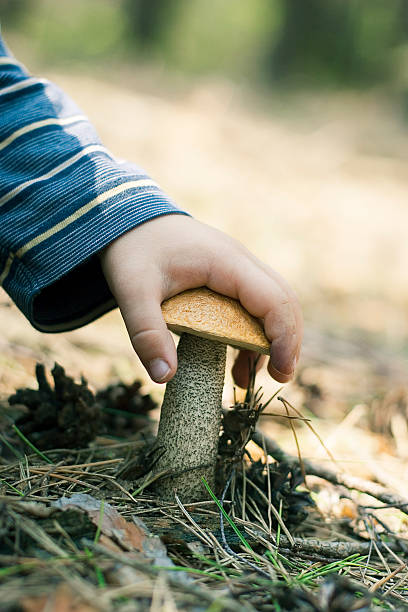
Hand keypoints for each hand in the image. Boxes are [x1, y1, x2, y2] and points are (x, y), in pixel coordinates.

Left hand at [99, 214, 302, 386]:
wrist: (127, 218)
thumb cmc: (132, 249)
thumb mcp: (132, 291)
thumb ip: (147, 334)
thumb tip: (165, 377)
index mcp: (226, 263)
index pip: (274, 300)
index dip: (284, 337)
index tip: (281, 372)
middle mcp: (240, 261)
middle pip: (283, 300)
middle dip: (288, 340)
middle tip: (278, 378)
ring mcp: (236, 266)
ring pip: (272, 302)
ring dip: (271, 338)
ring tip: (249, 378)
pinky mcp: (227, 275)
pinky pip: (253, 303)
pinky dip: (253, 332)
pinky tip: (236, 361)